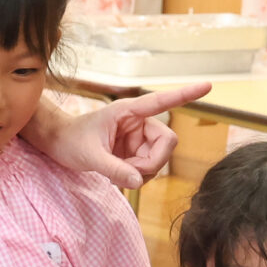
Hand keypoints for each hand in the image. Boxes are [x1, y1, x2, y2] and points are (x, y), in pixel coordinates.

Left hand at [26, 84, 206, 188]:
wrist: (58, 144)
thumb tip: (138, 181)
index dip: (186, 95)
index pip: (162, 101)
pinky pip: (149, 168)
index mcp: (128, 111)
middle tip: (127, 173)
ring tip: (115, 173)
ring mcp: (138, 138)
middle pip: (166, 143)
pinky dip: (136, 176)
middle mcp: (138, 122)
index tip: (208, 85)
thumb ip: (113, 169)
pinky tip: (117, 175)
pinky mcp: (135, 152)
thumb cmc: (70, 140)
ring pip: (159, 159)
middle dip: (151, 163)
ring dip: (141, 172)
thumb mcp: (89, 156)